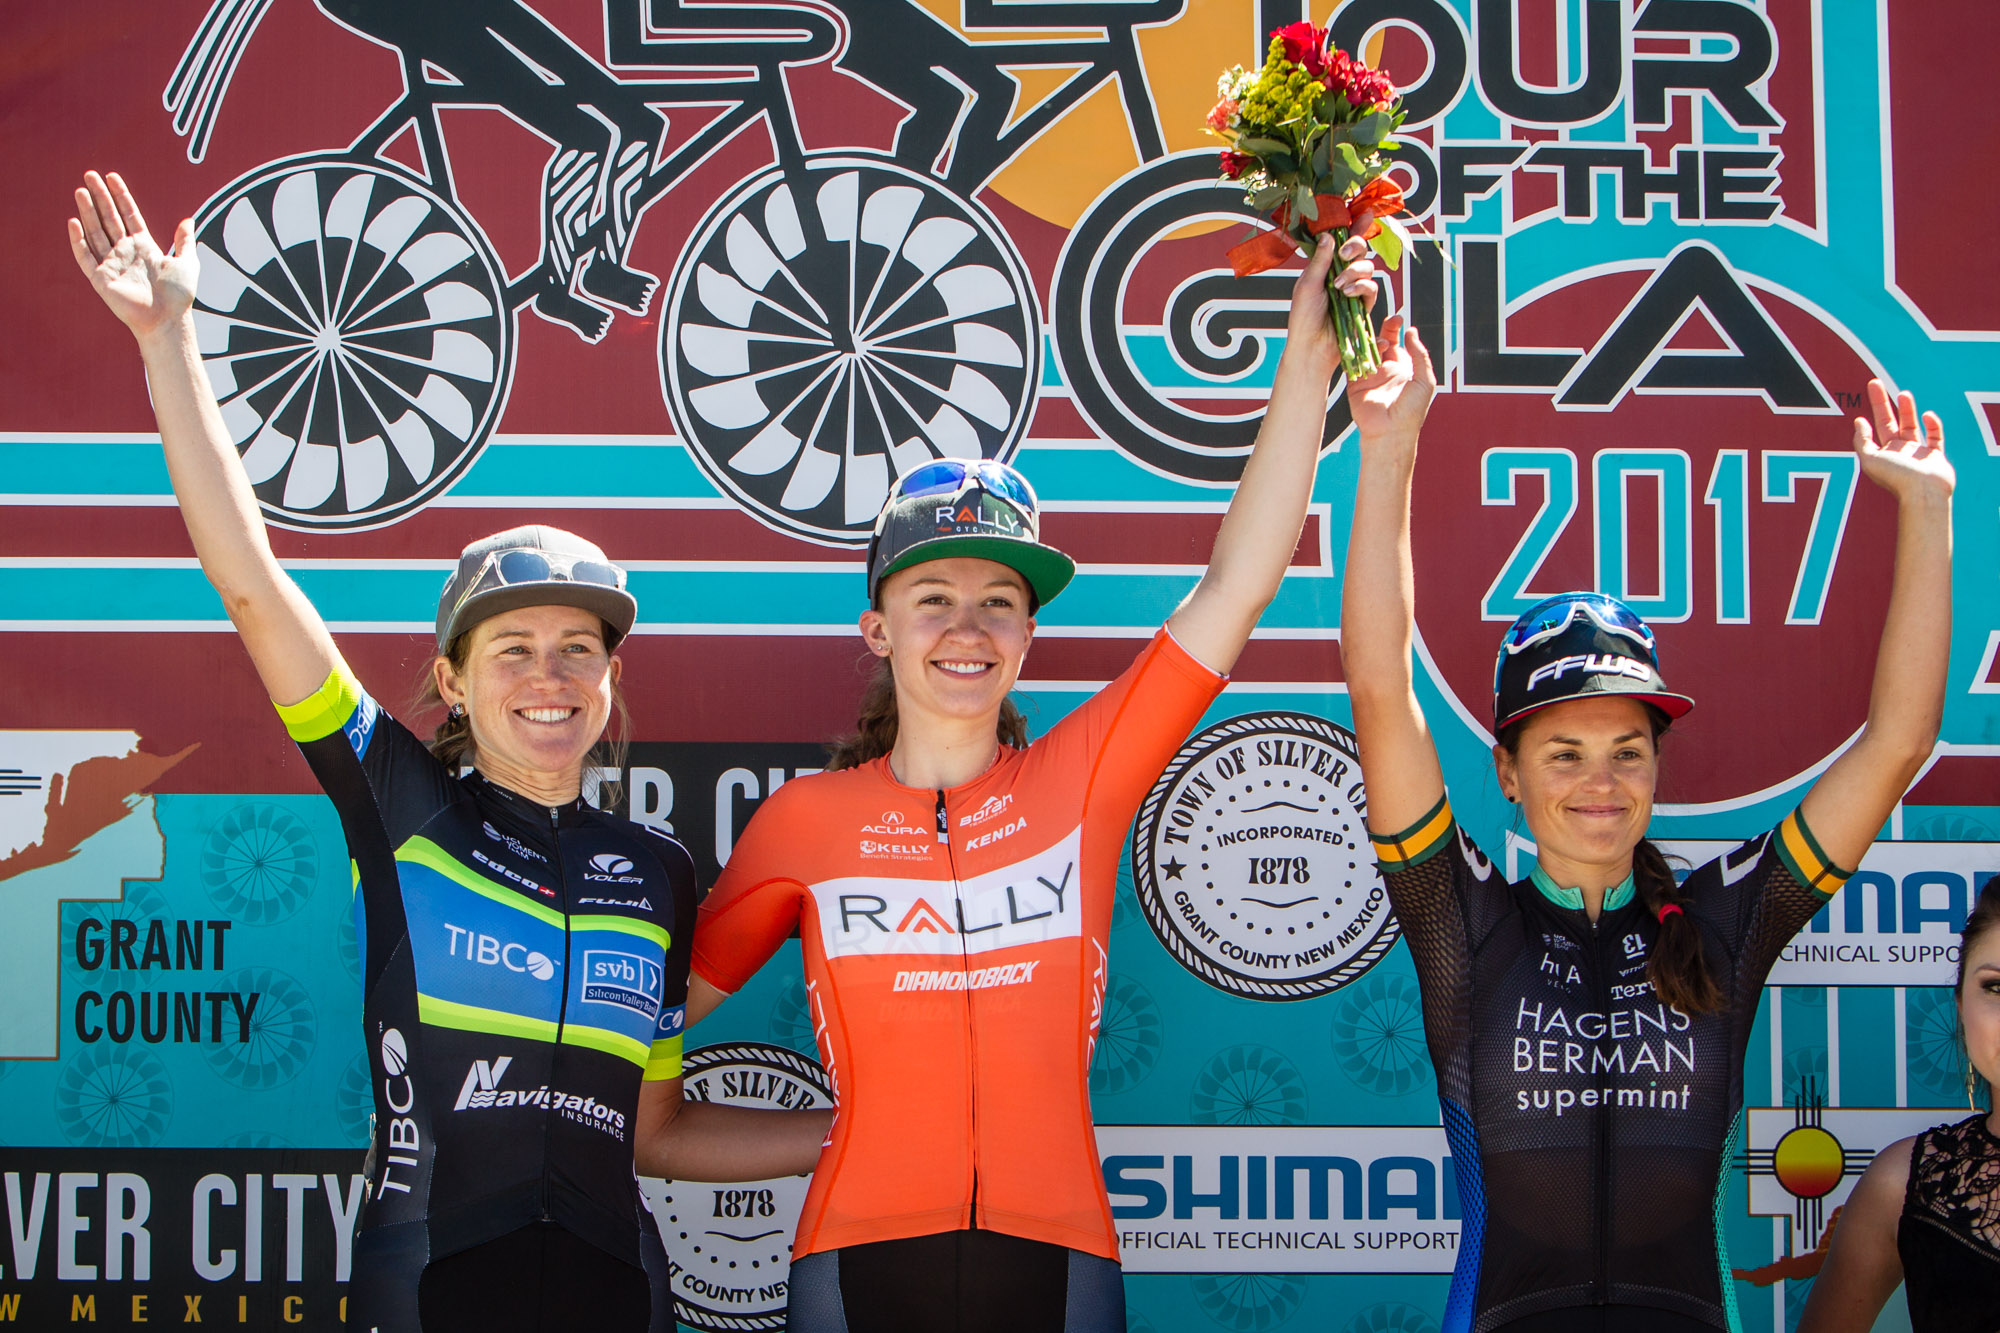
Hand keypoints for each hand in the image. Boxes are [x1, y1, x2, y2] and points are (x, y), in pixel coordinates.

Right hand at [69, 171, 197, 343]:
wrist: (168, 320)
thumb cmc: (178, 296)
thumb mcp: (187, 263)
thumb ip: (185, 241)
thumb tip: (188, 220)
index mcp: (143, 246)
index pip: (128, 215)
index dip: (121, 196)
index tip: (112, 176)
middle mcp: (125, 252)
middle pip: (109, 218)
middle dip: (100, 196)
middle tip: (90, 175)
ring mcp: (111, 264)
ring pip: (96, 232)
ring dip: (88, 212)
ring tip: (81, 191)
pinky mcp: (101, 279)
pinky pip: (85, 257)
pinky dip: (78, 241)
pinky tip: (73, 222)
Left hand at [1282, 216, 1381, 377]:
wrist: (1311, 346)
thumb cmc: (1303, 318)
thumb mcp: (1307, 284)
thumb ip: (1321, 261)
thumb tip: (1330, 235)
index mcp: (1325, 266)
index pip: (1342, 241)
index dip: (1354, 227)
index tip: (1364, 214)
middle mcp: (1341, 274)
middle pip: (1359, 249)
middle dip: (1356, 245)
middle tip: (1344, 254)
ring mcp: (1354, 288)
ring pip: (1368, 266)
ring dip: (1355, 271)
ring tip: (1339, 287)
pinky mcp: (1363, 304)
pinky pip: (1372, 287)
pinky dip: (1362, 287)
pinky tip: (1349, 294)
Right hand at [1346, 313, 1435, 444]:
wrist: (1390, 432)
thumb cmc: (1412, 409)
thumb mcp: (1424, 379)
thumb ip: (1419, 354)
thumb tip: (1411, 331)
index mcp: (1402, 368)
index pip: (1397, 342)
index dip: (1395, 328)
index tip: (1397, 318)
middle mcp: (1384, 369)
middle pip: (1379, 342)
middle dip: (1382, 329)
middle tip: (1386, 321)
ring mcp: (1369, 375)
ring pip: (1364, 350)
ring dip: (1369, 341)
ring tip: (1378, 341)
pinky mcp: (1355, 383)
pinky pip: (1351, 363)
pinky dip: (1353, 352)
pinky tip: (1358, 344)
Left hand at [1853, 378, 1952, 501]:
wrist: (1924, 494)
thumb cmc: (1896, 478)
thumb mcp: (1870, 460)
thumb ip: (1862, 441)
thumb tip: (1858, 422)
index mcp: (1883, 454)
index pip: (1875, 429)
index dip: (1869, 416)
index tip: (1863, 404)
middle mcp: (1899, 452)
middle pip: (1890, 422)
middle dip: (1882, 402)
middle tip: (1875, 381)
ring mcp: (1918, 453)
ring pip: (1912, 425)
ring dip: (1907, 409)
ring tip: (1903, 393)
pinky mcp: (1936, 456)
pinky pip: (1936, 436)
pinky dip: (1933, 425)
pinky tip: (1928, 415)